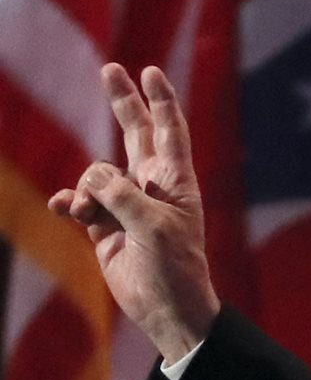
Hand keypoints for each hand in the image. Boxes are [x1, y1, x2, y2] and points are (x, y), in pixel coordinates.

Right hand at [48, 64, 218, 363]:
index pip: (169, 132)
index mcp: (175, 183)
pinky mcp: (106, 226)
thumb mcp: (153, 226)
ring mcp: (127, 205)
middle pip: (135, 134)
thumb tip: (92, 178)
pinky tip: (65, 210)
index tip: (151, 72)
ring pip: (96, 175)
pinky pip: (80, 201)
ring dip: (86, 189)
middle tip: (111, 69)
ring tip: (89, 214)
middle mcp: (152, 188)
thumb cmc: (174, 268)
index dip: (161, 102)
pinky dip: (71, 202)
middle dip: (123, 103)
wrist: (167, 309)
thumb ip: (122, 195)